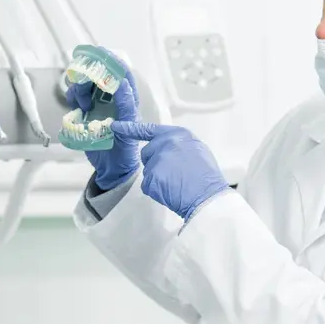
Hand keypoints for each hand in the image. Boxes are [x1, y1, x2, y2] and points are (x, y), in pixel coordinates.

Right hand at [65, 48, 141, 191]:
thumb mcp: (129, 128)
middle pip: (100, 76)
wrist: (111, 169)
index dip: (113, 61)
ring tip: (82, 103)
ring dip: (81, 87)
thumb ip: (126, 106)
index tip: (102, 54)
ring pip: (86, 85)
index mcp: (127, 100)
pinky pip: (76, 98)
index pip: (122, 74)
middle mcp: (112, 99)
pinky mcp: (85, 113)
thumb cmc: (125, 150)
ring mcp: (98, 105)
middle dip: (90, 75)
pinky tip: (76, 106)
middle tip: (84, 83)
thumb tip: (123, 84)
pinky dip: (73, 97)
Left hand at [110, 122, 229, 219]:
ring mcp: (157, 160)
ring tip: (176, 185)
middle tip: (173, 175)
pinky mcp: (151, 177)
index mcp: (178, 134)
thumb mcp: (197, 150)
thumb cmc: (207, 177)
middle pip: (147, 153)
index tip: (116, 126)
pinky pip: (148, 185)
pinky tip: (171, 192)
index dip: (131, 129)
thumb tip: (169, 149)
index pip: (149, 130)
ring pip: (148, 170)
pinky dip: (156, 191)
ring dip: (157, 178)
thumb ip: (179, 146)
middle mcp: (165, 144)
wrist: (208, 197)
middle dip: (154, 163)